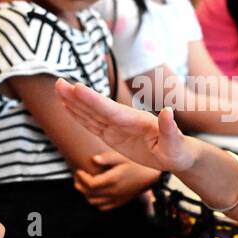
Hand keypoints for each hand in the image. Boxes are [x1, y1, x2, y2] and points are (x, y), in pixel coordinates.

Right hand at [54, 78, 195, 172]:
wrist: (178, 154)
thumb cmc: (179, 151)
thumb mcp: (177, 144)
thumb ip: (170, 129)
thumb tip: (167, 111)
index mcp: (136, 121)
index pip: (111, 110)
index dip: (93, 100)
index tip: (77, 87)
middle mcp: (124, 120)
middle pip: (96, 107)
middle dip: (77, 97)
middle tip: (59, 83)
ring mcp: (117, 127)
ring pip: (91, 114)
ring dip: (74, 103)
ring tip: (58, 90)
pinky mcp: (113, 135)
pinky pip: (93, 124)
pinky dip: (79, 116)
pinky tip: (68, 108)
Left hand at [75, 153, 161, 210]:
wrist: (152, 175)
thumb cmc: (139, 164)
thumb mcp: (123, 157)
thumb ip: (107, 158)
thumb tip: (94, 159)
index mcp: (113, 180)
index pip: (90, 184)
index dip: (81, 178)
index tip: (79, 171)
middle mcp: (113, 192)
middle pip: (89, 194)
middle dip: (80, 186)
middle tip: (78, 177)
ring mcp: (117, 199)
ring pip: (94, 202)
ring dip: (86, 194)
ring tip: (85, 185)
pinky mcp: (120, 202)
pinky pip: (103, 207)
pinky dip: (96, 202)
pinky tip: (96, 194)